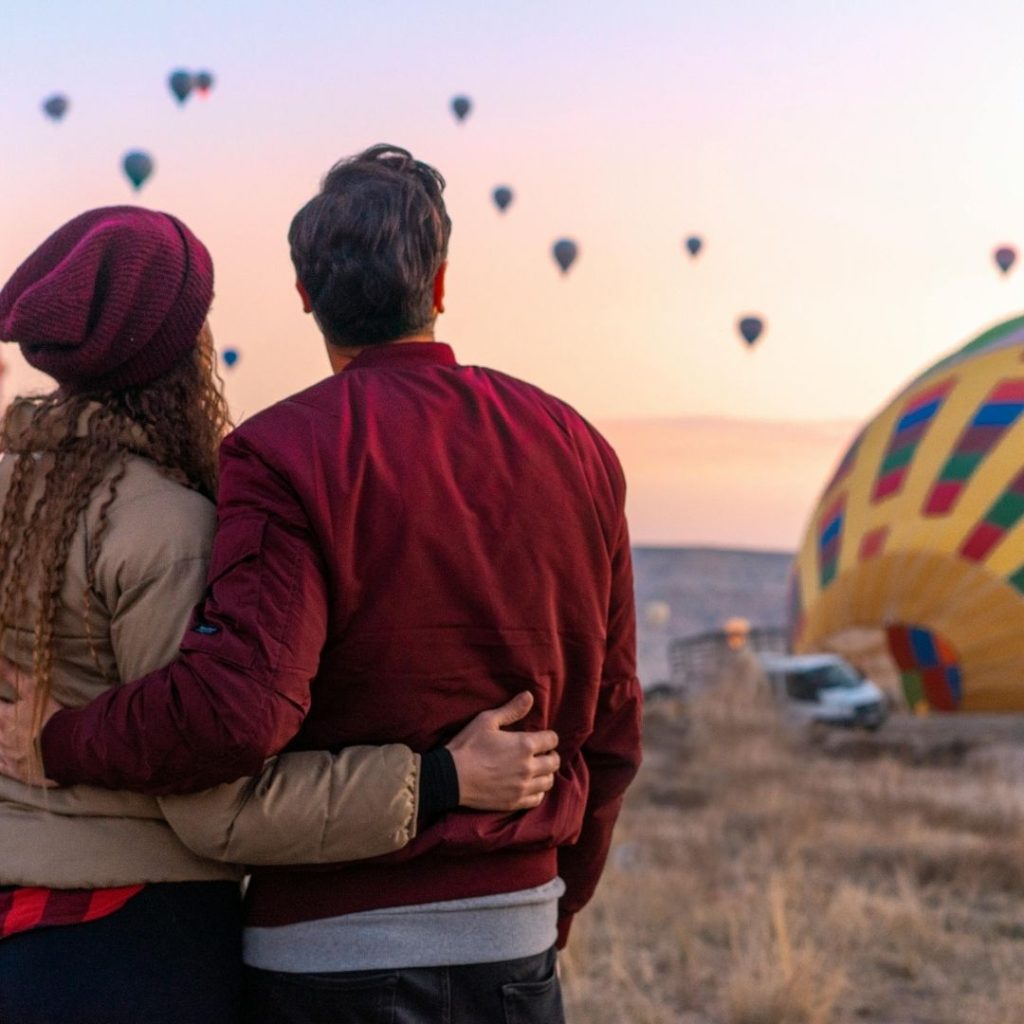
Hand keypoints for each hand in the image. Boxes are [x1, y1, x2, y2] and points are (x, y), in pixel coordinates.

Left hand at [0, 657, 59, 786]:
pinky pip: (2, 767)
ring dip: (1, 743)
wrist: (69, 746)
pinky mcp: (18, 771)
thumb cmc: (51, 715)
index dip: (1, 706)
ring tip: (10, 738)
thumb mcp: (33, 689)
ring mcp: (9, 756)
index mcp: (5, 717)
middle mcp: (2, 737)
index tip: (4, 705)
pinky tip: (4, 758)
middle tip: (10, 722)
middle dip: (2, 724)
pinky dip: (1, 761)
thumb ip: (10, 672)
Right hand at [446, 692, 559, 811]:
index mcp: (524, 745)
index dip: (548, 736)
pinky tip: (529, 785)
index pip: (552, 739)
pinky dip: (538, 791)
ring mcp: (522, 787)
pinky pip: (537, 798)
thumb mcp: (487, 721)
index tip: (542, 737)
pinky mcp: (514, 802)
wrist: (451, 777)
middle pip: (554, 762)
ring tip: (537, 768)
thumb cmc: (468, 745)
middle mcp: (528, 767)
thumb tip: (529, 696)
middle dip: (550, 754)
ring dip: (546, 773)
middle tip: (541, 753)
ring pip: (549, 781)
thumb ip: (511, 710)